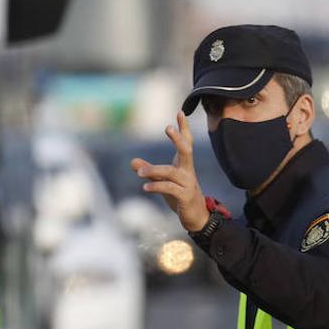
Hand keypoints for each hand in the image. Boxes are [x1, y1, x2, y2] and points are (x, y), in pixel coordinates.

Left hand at [131, 111, 209, 231]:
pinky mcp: (185, 196)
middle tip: (168, 128)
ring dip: (153, 170)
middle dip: (178, 138)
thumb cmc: (180, 195)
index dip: (183, 128)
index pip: (186, 142)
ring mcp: (187, 184)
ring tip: (138, 171)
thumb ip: (150, 171)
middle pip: (186, 150)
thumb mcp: (163, 181)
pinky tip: (145, 187)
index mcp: (184, 165)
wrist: (196, 217)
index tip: (180, 112)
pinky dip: (156, 186)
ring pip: (171, 172)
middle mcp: (188, 171)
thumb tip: (133, 161)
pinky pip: (170, 188)